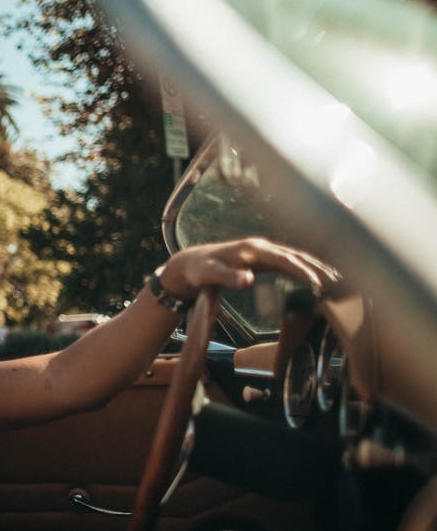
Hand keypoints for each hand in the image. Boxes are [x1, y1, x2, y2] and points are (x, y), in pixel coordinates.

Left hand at [158, 237, 339, 299]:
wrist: (190, 264)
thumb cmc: (199, 270)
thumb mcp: (209, 275)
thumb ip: (228, 277)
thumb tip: (249, 280)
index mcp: (252, 249)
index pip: (284, 259)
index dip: (302, 270)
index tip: (318, 283)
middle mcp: (260, 247)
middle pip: (295, 255)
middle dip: (318, 266)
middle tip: (340, 280)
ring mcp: (262, 252)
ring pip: (295, 257)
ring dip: (316, 266)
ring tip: (338, 279)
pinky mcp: (262, 259)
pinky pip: (289, 263)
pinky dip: (305, 268)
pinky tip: (317, 277)